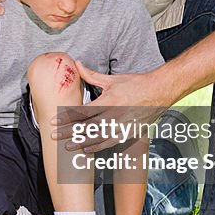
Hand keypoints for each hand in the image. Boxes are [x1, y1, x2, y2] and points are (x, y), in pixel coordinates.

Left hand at [52, 62, 173, 153]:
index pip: (83, 111)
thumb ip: (92, 75)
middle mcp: (115, 115)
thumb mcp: (113, 79)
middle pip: (87, 126)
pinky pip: (110, 142)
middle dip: (69, 132)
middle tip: (54, 136)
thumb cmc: (136, 84)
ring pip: (97, 137)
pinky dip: (98, 147)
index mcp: (110, 101)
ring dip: (81, 142)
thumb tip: (77, 64)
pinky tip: (87, 149)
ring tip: (67, 146)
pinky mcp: (129, 132)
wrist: (160, 91)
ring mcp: (122, 126)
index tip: (53, 121)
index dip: (66, 117)